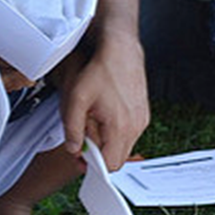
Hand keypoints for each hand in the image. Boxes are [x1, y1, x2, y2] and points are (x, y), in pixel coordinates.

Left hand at [61, 37, 148, 170]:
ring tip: (93, 123)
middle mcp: (136, 126)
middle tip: (84, 142)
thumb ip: (72, 129)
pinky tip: (104, 116)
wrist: (120, 48)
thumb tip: (73, 149)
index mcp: (120, 127)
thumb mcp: (76, 99)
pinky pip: (129, 133)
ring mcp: (141, 120)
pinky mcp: (142, 113)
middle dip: (99, 155)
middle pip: (117, 158)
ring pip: (123, 146)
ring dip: (107, 142)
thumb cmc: (101, 69)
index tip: (82, 159)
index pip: (110, 165)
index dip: (94, 166)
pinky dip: (115, 132)